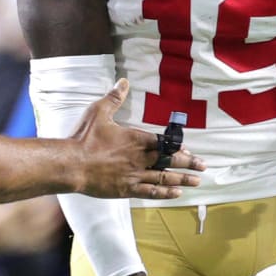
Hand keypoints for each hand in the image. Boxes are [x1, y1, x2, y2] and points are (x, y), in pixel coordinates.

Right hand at [72, 80, 203, 198]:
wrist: (72, 164)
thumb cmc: (85, 138)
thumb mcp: (99, 112)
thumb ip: (114, 98)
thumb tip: (123, 81)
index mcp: (136, 139)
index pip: (164, 143)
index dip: (177, 147)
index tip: (188, 150)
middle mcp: (140, 158)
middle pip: (170, 161)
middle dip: (188, 164)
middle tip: (203, 166)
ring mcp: (134, 175)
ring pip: (164, 178)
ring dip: (182, 179)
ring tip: (196, 181)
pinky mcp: (126, 189)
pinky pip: (151, 192)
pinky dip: (165, 193)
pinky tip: (176, 193)